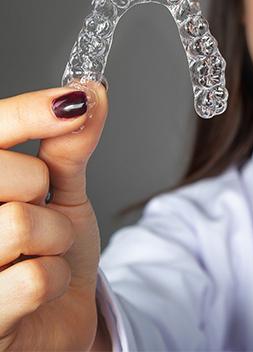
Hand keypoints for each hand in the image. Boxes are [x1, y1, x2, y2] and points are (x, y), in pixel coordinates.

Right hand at [0, 82, 108, 350]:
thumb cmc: (51, 250)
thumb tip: (90, 92)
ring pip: (21, 225)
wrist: (56, 314)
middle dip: (42, 190)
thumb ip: (68, 146)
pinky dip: (55, 280)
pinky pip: (34, 279)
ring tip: (42, 251)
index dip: (31, 112)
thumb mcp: (63, 191)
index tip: (76, 102)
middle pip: (8, 175)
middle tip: (39, 208)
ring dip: (55, 238)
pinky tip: (38, 288)